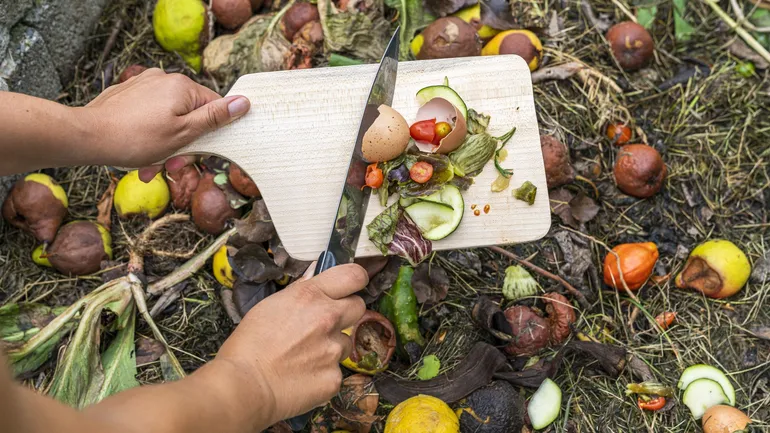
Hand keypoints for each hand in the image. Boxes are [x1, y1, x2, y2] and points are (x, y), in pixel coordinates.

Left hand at [78, 68, 250, 180]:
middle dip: (182, 144)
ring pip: (169, 118)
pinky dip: (149, 135)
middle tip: (169, 165)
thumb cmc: (136, 139)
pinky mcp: (129, 93)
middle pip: (190, 115)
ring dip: (165, 145)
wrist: (87, 137)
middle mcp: (164, 79)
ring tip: (149, 165)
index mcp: (183, 86)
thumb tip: (244, 102)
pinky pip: (150, 115)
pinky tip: (139, 153)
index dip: (210, 134)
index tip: (197, 153)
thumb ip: (215, 118)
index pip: (213, 107)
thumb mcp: (184, 133)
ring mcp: (144, 84)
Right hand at [214, 264, 367, 424]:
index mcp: (310, 296)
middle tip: (325, 324)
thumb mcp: (271, 305)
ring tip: (305, 356)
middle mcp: (328, 318)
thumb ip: (300, 292)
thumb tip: (314, 280)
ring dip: (332, 346)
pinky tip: (303, 375)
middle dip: (346, 313)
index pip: (353, 276)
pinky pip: (336, 370)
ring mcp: (334, 349)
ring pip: (346, 342)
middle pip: (358, 307)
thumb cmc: (249, 345)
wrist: (244, 385)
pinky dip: (323, 373)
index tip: (352, 286)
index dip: (355, 280)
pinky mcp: (335, 376)